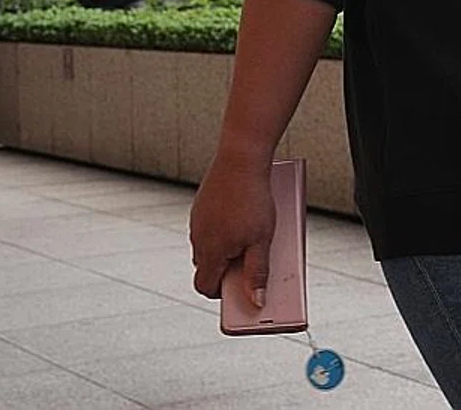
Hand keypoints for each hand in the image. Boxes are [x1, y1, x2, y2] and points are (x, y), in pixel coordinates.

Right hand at [190, 151, 276, 304]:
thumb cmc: (253, 199)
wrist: (240, 158)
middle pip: (207, 267)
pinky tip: (243, 220)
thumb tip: (257, 301)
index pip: (204, 286)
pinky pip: (211, 226)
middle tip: (250, 265)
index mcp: (210, 252)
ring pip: (209, 245)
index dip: (221, 295)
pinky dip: (224, 230)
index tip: (239, 293)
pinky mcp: (202, 205)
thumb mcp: (261, 241)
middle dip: (227, 271)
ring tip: (251, 241)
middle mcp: (198, 237)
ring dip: (226, 249)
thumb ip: (258, 272)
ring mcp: (198, 220)